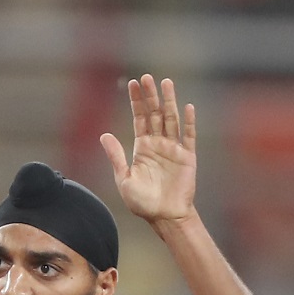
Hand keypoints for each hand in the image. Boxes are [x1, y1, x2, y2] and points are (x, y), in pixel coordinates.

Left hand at [100, 75, 195, 225]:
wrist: (164, 217)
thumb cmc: (143, 202)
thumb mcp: (124, 179)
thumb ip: (116, 156)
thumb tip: (104, 134)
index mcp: (142, 148)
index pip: (139, 118)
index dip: (136, 101)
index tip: (132, 83)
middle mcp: (158, 144)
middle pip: (154, 114)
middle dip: (150, 96)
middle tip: (147, 77)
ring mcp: (174, 149)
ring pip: (171, 119)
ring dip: (169, 101)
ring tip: (166, 83)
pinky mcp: (187, 157)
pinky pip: (189, 136)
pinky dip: (189, 122)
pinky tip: (187, 107)